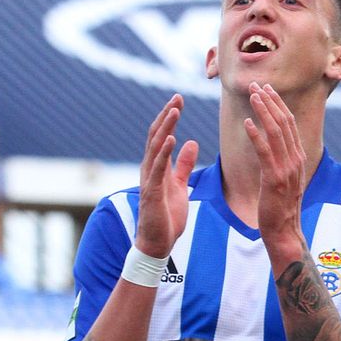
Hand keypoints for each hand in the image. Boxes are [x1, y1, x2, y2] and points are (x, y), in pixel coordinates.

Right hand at [137, 95, 199, 257]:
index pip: (162, 136)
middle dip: (167, 116)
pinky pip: (157, 168)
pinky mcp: (151, 192)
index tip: (179, 101)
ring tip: (175, 111)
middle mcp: (150, 169)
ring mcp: (149, 179)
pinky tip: (172, 138)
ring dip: (166, 127)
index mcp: (157, 167)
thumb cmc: (167, 217)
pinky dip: (164, 152)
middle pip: (156, 136)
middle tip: (177, 97)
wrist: (158, 243)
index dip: (169, 118)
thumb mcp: (179, 186)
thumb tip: (190, 143)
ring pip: (155, 147)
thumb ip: (184, 165)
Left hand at [244, 83, 308, 247]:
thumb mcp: (284, 179)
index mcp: (298, 158)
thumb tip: (275, 146)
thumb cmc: (280, 208)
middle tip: (257, 85)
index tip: (266, 89)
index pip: (289, 124)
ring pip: (276, 132)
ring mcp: (286, 169)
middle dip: (270, 101)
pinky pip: (265, 152)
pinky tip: (248, 123)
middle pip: (284, 122)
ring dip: (263, 111)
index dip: (277, 104)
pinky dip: (257, 136)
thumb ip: (282, 161)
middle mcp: (295, 160)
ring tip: (252, 96)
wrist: (284, 231)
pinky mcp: (274, 179)